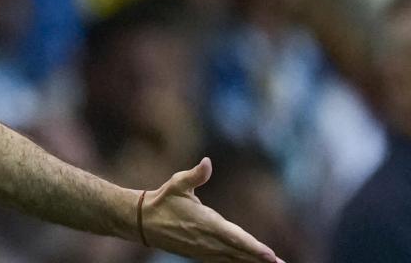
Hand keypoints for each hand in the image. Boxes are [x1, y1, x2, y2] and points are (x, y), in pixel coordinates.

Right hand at [141, 157, 284, 262]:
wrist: (144, 221)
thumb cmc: (164, 200)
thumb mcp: (177, 183)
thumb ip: (195, 175)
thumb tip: (207, 162)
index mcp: (206, 223)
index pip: (235, 237)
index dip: (253, 247)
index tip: (270, 255)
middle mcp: (208, 240)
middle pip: (239, 253)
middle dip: (260, 260)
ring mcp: (204, 251)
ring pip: (233, 260)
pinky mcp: (201, 255)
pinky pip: (224, 262)